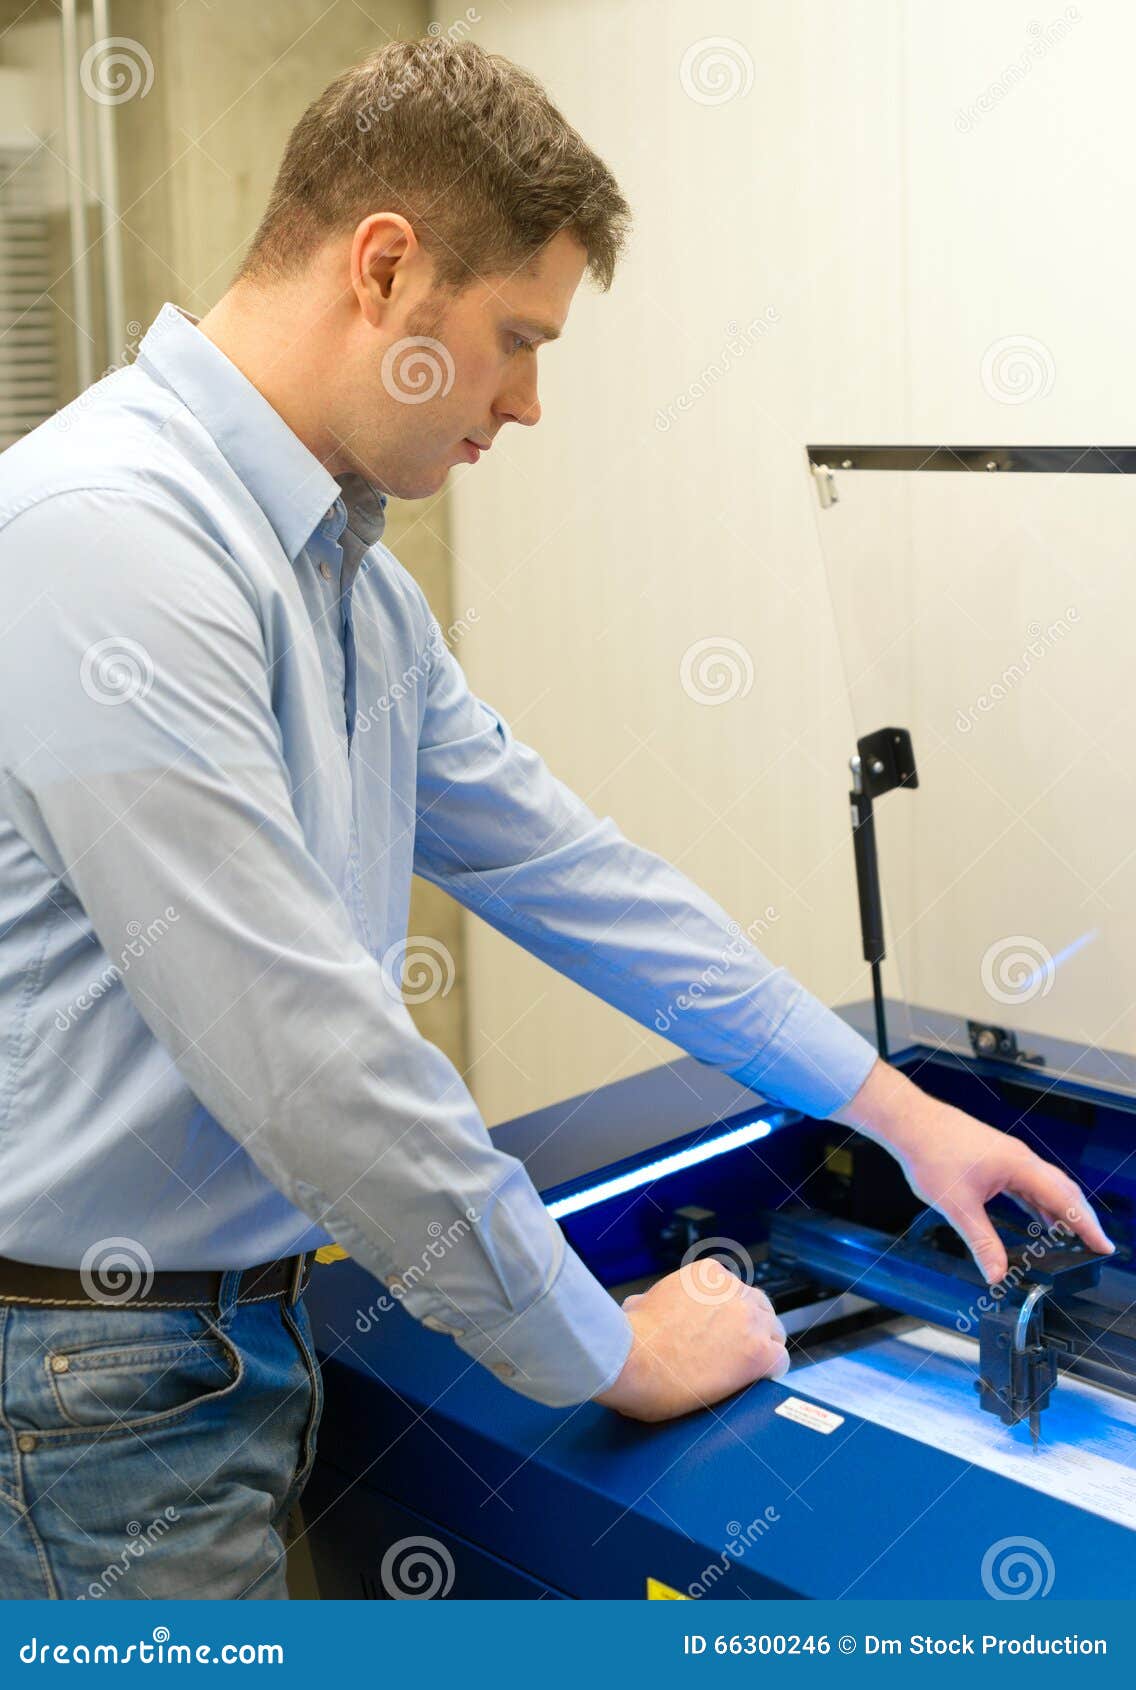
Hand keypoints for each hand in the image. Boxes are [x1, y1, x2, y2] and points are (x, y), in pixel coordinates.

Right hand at [593, 1257, 788, 1422]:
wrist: (632, 1360)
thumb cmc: (630, 1339)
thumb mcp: (639, 1304)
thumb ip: (651, 1300)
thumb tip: (640, 1306)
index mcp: (707, 1274)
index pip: (734, 1290)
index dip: (729, 1314)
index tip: (720, 1333)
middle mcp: (734, 1291)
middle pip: (759, 1307)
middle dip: (750, 1327)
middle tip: (733, 1352)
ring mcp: (749, 1321)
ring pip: (774, 1331)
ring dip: (762, 1348)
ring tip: (743, 1370)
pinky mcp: (759, 1353)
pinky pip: (780, 1360)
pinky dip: (770, 1373)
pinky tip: (754, 1382)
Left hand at [833, 1060, 1114, 1283]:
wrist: (910, 1122)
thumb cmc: (931, 1153)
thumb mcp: (957, 1206)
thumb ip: (981, 1241)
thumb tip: (995, 1273)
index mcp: (1019, 1166)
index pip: (1064, 1199)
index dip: (1086, 1226)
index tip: (1104, 1246)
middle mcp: (1021, 1158)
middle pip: (1063, 1190)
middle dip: (1081, 1219)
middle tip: (1096, 1247)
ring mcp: (1010, 1157)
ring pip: (1047, 1186)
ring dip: (1062, 1211)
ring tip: (1075, 1239)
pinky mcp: (997, 1159)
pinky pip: (1029, 1184)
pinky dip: (1041, 1203)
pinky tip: (1042, 1220)